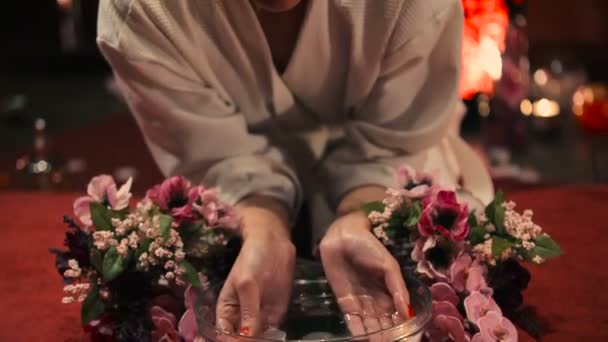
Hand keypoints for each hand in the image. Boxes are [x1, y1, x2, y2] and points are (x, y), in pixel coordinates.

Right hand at [216, 196, 295, 336]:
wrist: (274, 242)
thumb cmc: (253, 258)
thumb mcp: (247, 284)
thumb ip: (248, 311)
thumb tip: (246, 336)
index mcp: (226, 310)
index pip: (223, 334)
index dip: (230, 341)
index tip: (241, 341)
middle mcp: (241, 317)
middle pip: (240, 339)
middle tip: (257, 340)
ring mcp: (259, 316)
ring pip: (257, 338)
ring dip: (261, 341)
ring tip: (266, 338)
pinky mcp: (275, 313)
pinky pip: (273, 332)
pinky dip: (274, 337)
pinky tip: (276, 336)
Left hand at [320, 210, 411, 335]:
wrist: (343, 237)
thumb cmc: (368, 246)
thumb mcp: (389, 265)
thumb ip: (398, 288)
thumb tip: (407, 312)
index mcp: (389, 292)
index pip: (397, 316)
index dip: (402, 328)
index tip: (407, 338)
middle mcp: (375, 301)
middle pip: (384, 324)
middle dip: (388, 335)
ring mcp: (360, 302)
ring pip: (369, 325)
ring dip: (374, 336)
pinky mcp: (344, 302)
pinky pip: (352, 321)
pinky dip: (358, 332)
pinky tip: (364, 340)